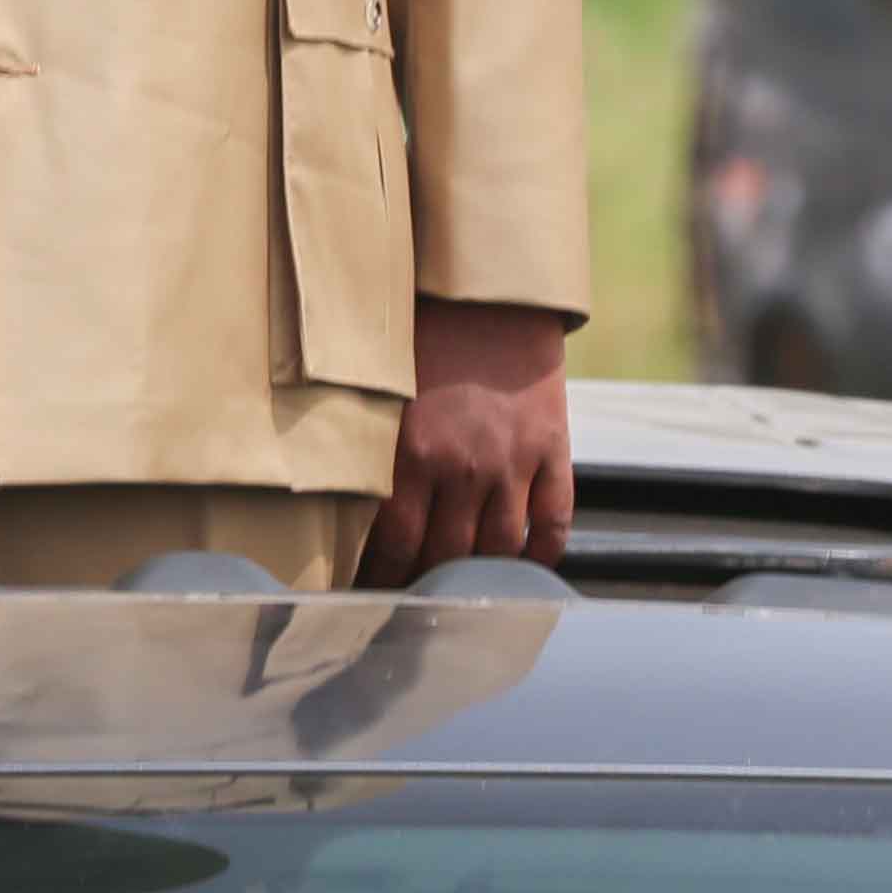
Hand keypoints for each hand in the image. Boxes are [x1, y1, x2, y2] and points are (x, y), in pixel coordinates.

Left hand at [364, 300, 574, 586]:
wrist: (491, 289)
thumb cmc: (422, 332)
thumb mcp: (382, 388)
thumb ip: (369, 443)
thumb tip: (337, 496)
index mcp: (410, 454)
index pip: (393, 547)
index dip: (382, 581)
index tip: (369, 597)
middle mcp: (463, 468)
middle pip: (444, 557)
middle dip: (424, 586)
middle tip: (411, 602)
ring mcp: (513, 462)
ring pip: (498, 550)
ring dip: (479, 579)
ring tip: (461, 593)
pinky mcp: (552, 448)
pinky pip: (554, 520)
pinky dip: (543, 554)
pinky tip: (527, 570)